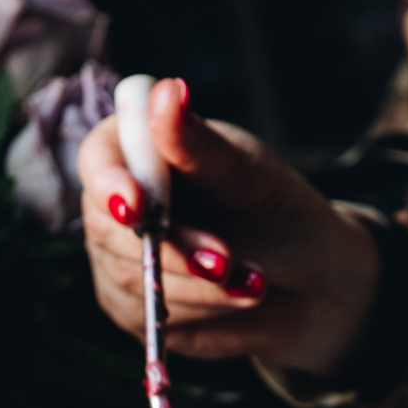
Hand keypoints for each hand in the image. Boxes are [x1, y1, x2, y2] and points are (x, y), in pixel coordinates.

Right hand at [78, 78, 379, 377]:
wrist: (308, 283)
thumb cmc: (277, 212)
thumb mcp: (246, 175)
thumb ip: (199, 144)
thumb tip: (168, 92)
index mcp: (140, 149)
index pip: (99, 160)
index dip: (112, 183)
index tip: (140, 206)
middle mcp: (119, 201)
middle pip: (110, 227)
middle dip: (173, 248)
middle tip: (226, 260)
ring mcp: (119, 257)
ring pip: (133, 277)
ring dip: (197, 284)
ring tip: (254, 281)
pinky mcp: (135, 307)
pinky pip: (150, 316)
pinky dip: (200, 309)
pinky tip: (239, 298)